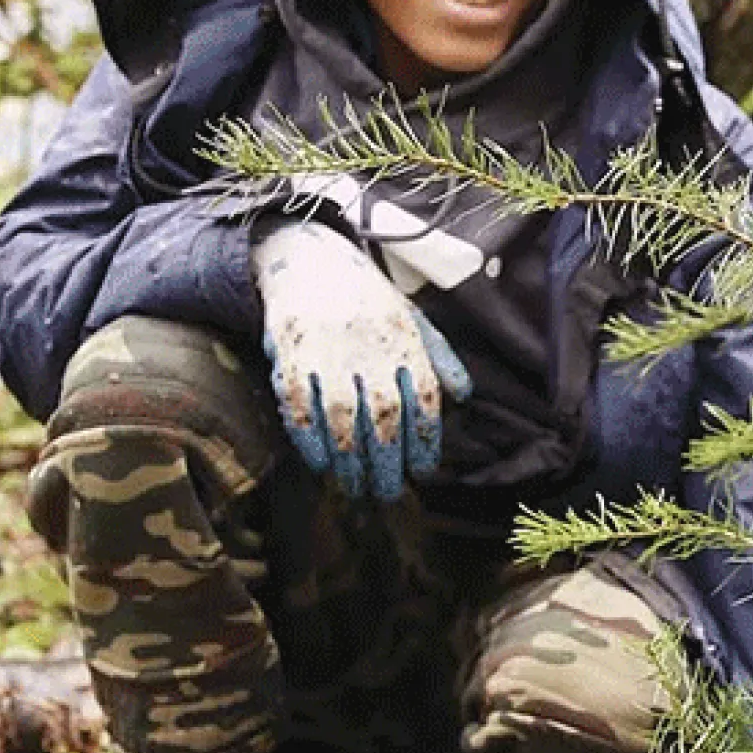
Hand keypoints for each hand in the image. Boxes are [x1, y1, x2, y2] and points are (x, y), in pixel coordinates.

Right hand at [254, 218, 470, 500]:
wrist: (308, 260)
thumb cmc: (367, 299)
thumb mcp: (411, 317)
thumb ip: (439, 356)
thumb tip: (462, 397)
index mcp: (403, 339)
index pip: (423, 398)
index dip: (424, 439)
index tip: (422, 469)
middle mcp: (368, 348)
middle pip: (384, 417)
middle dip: (387, 462)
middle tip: (387, 492)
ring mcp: (327, 353)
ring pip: (342, 418)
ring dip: (350, 461)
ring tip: (354, 487)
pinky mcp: (291, 358)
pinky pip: (301, 408)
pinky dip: (310, 440)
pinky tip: (321, 463)